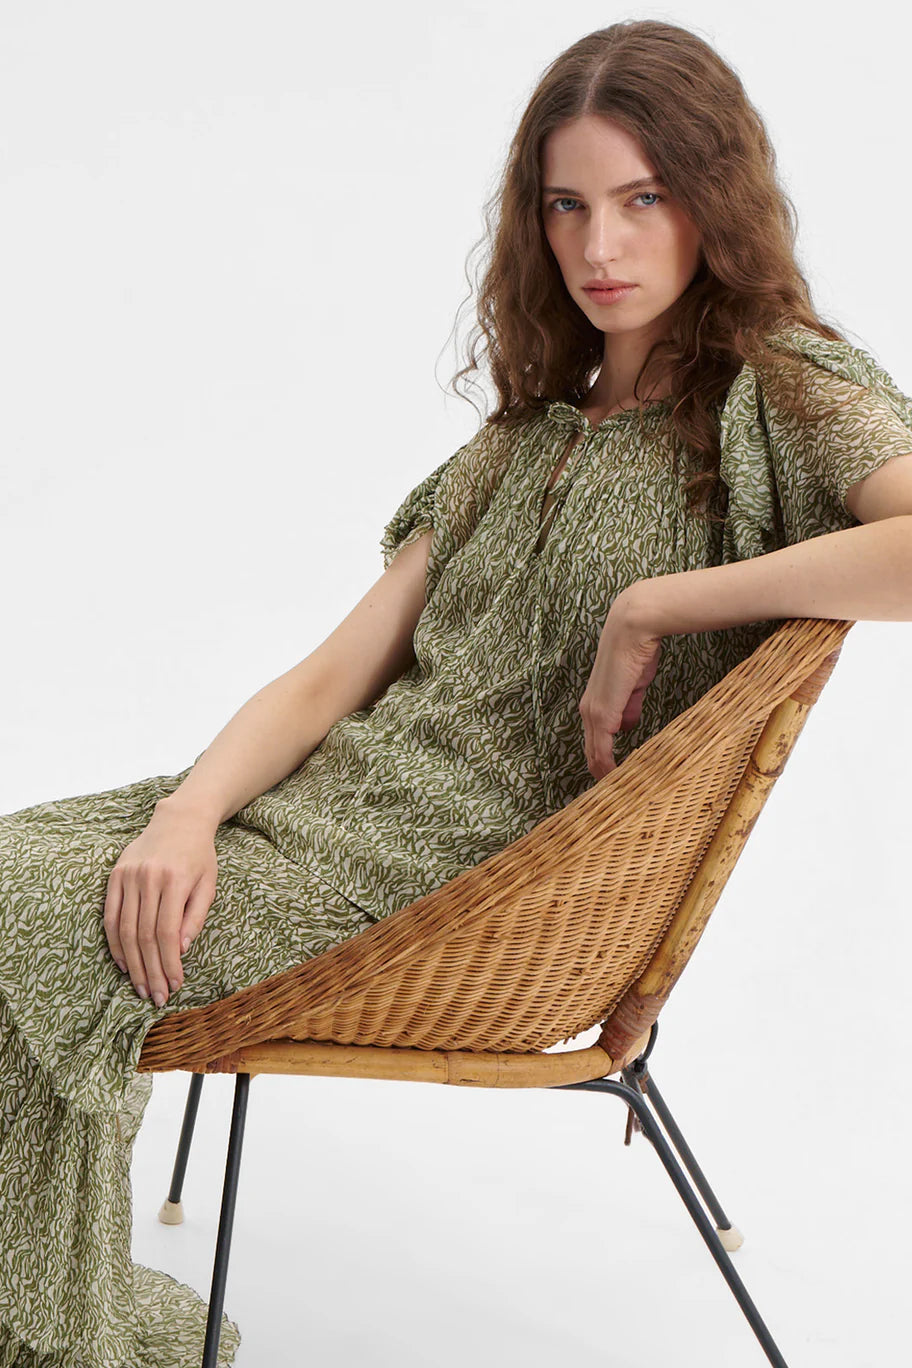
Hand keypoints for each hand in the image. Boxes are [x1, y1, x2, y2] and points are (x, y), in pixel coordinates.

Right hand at [103, 802, 217, 1005]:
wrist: (179, 820)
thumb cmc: (200, 856)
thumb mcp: (208, 884)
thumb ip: (195, 917)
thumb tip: (180, 950)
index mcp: (176, 880)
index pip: (168, 932)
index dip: (169, 962)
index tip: (176, 984)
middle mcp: (149, 878)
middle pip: (145, 935)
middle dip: (151, 970)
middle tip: (157, 995)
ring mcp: (128, 876)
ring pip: (126, 929)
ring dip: (132, 963)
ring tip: (141, 986)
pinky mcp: (115, 875)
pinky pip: (111, 915)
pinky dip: (115, 942)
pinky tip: (123, 962)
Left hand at [579, 588, 664, 780]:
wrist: (632, 629)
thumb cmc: (636, 653)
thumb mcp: (632, 686)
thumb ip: (628, 707)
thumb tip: (628, 726)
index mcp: (595, 704)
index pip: (595, 742)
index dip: (603, 762)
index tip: (615, 781)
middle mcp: (588, 710)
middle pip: (590, 753)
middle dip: (602, 775)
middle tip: (613, 798)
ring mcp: (593, 713)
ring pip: (594, 755)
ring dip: (605, 776)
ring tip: (616, 796)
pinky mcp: (603, 713)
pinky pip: (602, 748)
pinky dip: (608, 767)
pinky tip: (616, 781)